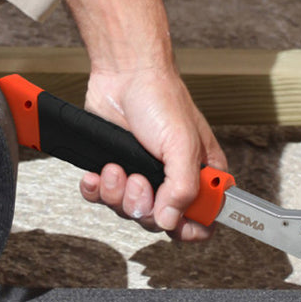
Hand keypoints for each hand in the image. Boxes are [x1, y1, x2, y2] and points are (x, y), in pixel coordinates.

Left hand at [78, 65, 226, 240]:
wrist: (123, 73)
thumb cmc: (160, 97)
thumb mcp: (181, 143)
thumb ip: (182, 186)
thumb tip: (171, 221)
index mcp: (200, 174)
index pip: (204, 219)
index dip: (190, 228)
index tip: (173, 222)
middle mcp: (171, 179)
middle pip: (159, 221)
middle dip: (143, 205)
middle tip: (138, 180)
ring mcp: (141, 175)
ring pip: (128, 211)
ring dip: (117, 193)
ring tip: (116, 168)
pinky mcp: (114, 169)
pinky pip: (102, 197)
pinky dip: (96, 189)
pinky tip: (97, 174)